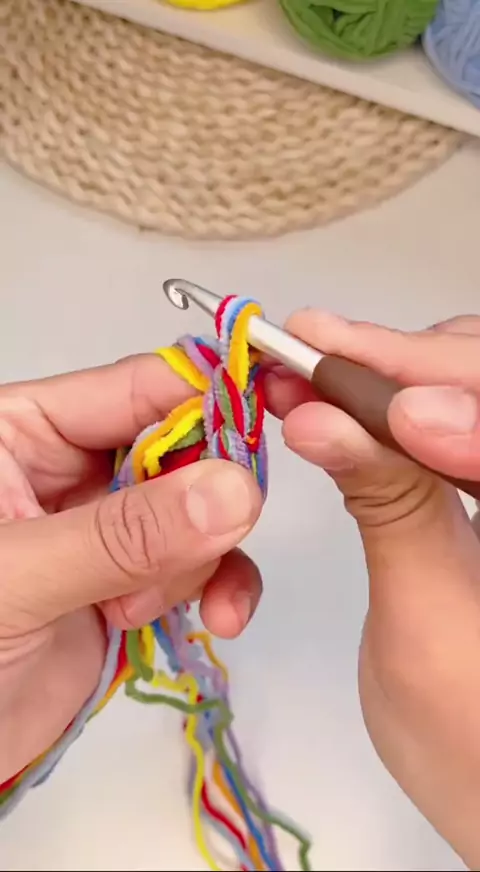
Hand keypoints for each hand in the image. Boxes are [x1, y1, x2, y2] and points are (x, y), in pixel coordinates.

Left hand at [0, 355, 261, 782]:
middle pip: (183, 446)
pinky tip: (220, 619)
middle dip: (204, 500)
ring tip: (138, 610)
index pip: (137, 387)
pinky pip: (200, 566)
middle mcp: (73, 467)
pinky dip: (219, 589)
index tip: (269, 429)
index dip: (209, 399)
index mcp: (27, 430)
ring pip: (200, 510)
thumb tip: (234, 491)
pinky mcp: (131, 581)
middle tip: (210, 541)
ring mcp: (106, 527)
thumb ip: (122, 534)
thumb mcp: (18, 577)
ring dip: (198, 559)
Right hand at [266, 311, 479, 869]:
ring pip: (473, 384)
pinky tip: (341, 394)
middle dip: (412, 365)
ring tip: (311, 367)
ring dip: (393, 371)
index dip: (456, 397)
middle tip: (313, 353)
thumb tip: (322, 417)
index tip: (367, 389)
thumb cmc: (469, 746)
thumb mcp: (423, 630)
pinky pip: (450, 420)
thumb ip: (387, 510)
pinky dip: (391, 404)